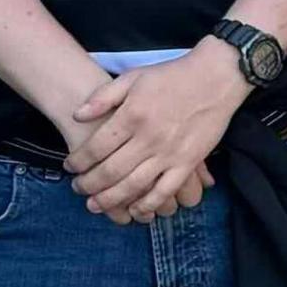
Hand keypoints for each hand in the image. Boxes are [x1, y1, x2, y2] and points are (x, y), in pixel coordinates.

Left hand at [70, 49, 244, 221]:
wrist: (215, 77)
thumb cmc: (172, 75)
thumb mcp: (133, 77)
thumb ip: (103, 97)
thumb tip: (77, 115)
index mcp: (131, 116)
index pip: (96, 147)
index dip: (78, 161)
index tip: (70, 166)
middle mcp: (147, 138)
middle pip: (110, 171)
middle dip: (89, 185)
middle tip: (78, 189)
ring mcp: (169, 153)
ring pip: (133, 186)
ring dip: (110, 199)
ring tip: (95, 205)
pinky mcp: (188, 163)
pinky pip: (165, 191)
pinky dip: (148, 204)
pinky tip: (135, 210)